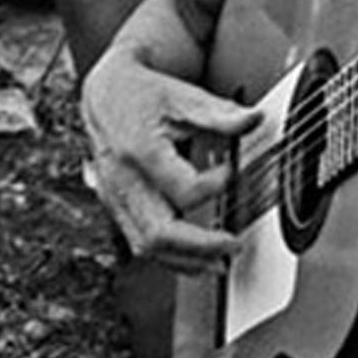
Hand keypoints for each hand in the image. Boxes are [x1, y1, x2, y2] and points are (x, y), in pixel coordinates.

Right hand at [82, 50, 261, 273]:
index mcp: (139, 151)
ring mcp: (116, 197)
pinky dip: (169, 257)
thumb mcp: (182, 96)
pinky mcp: (116, 206)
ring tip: (220, 262)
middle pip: (159, 233)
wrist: (104, 94)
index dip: (217, 185)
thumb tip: (253, 120)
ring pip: (147, 246)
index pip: (184, 189)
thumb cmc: (140, 94)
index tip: (232, 172)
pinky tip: (195, 260)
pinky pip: (139, 243)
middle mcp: (123, 180)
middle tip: (234, 243)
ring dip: (186, 261)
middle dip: (201, 246)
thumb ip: (219, 113)